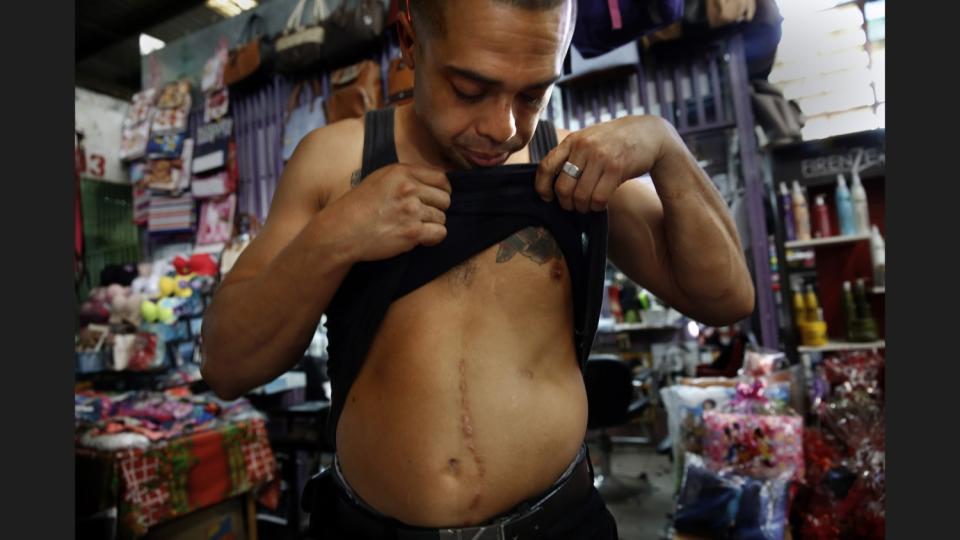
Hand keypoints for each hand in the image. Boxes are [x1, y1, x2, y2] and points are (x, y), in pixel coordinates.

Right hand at [328, 163, 451, 261]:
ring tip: (412, 227)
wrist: (341, 231)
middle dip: (436, 209)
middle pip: (445, 199)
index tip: (434, 199)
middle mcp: (409, 188)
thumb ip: (406, 178)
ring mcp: (411, 211)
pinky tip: (418, 238)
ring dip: (431, 225)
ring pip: (442, 218)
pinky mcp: (412, 232)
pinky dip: (432, 238)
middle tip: (420, 216)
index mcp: (402, 172)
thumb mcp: (380, 179)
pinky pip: (440, 233)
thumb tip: (433, 184)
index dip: (442, 191)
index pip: (441, 178)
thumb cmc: (358, 207)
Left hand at [535, 115, 671, 212]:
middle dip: (566, 203)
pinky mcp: (616, 168)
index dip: (542, 187)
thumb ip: (571, 155)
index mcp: (572, 140)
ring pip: (580, 196)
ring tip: (588, 206)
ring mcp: (600, 157)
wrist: (648, 133)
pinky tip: (600, 204)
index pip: (546, 167)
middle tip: (573, 206)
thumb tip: (552, 184)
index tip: (547, 197)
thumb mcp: (589, 139)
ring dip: (582, 207)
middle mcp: (583, 147)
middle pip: (562, 187)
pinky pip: (598, 198)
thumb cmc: (614, 141)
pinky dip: (597, 207)